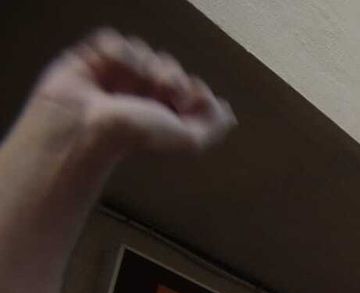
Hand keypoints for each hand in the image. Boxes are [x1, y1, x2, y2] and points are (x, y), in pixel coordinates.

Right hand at [31, 30, 233, 159]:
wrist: (85, 125)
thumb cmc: (133, 135)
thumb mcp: (187, 139)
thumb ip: (212, 127)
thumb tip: (228, 113)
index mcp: (165, 110)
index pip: (190, 84)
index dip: (193, 90)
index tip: (186, 103)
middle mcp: (142, 92)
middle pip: (170, 64)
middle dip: (170, 78)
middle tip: (160, 96)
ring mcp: (118, 74)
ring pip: (145, 50)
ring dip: (143, 67)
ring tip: (129, 88)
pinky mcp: (93, 57)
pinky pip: (116, 40)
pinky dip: (117, 54)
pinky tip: (109, 71)